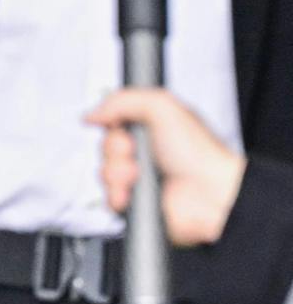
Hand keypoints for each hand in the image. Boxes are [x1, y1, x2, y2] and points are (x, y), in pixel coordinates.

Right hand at [87, 89, 244, 244]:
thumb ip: (122, 100)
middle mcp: (141, 154)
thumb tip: (93, 113)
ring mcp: (138, 180)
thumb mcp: (162, 106)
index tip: (122, 127)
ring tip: (138, 175)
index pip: (110, 124)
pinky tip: (134, 192)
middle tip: (135, 152)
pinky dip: (117, 195)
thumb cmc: (199, 152)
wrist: (211, 192)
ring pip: (103, 173)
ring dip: (117, 173)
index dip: (111, 126)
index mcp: (148, 130)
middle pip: (104, 148)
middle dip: (115, 150)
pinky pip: (108, 199)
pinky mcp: (135, 203)